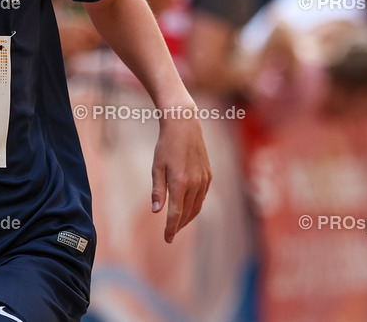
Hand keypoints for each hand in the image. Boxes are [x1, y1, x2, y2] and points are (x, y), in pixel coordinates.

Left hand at [151, 107, 211, 242]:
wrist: (184, 126)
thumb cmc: (166, 146)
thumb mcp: (156, 167)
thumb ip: (157, 190)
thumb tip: (156, 211)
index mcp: (180, 182)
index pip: (176, 213)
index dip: (171, 228)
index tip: (167, 239)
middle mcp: (195, 183)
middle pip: (188, 213)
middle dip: (179, 225)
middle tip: (170, 234)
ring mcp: (204, 180)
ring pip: (197, 206)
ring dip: (188, 218)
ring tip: (178, 224)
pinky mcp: (209, 175)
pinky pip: (202, 197)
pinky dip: (195, 206)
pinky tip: (187, 208)